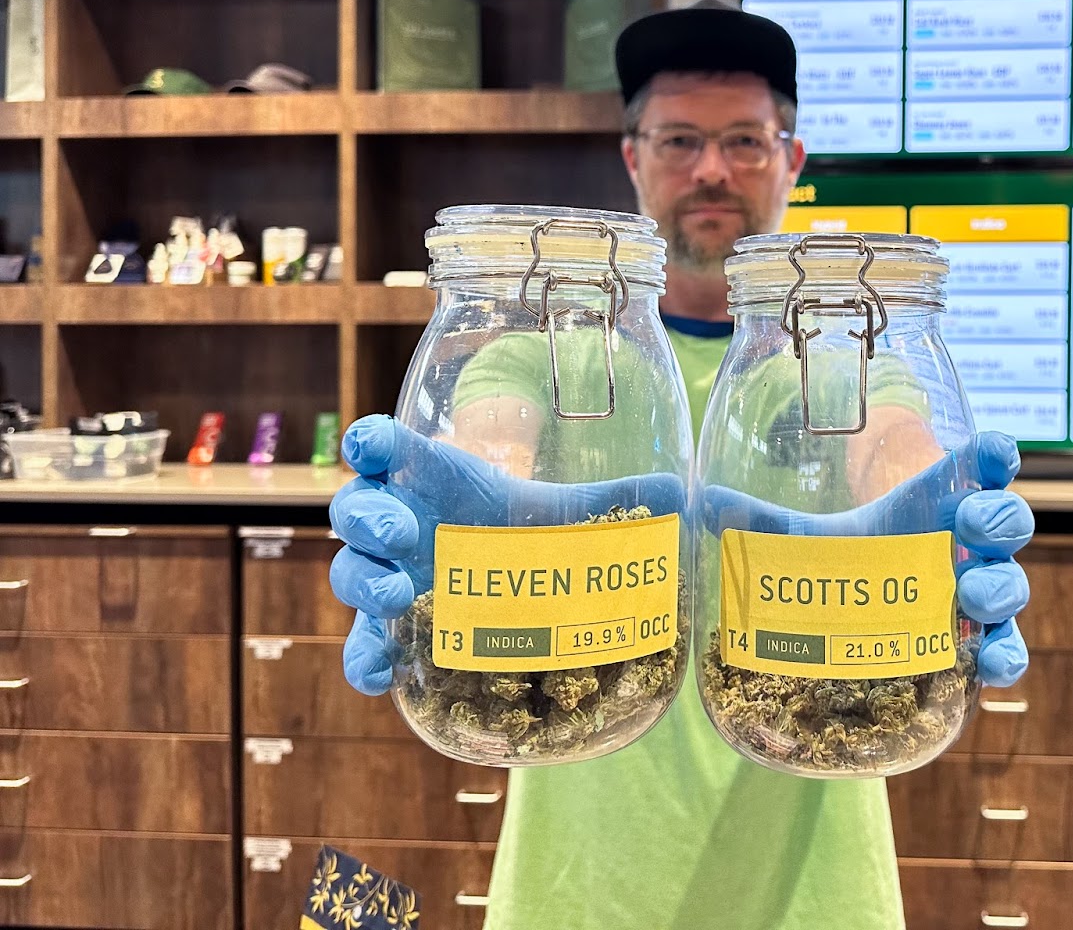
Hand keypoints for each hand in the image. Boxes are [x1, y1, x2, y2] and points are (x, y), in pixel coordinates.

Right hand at [329, 414, 685, 695]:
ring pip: (351, 574)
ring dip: (364, 583)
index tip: (373, 446)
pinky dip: (365, 659)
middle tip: (401, 532)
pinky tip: (384, 671)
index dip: (371, 443)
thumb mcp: (574, 519)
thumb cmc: (535, 539)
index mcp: (434, 481)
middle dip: (369, 517)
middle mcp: (403, 526)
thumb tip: (681, 490)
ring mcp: (390, 579)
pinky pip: (362, 648)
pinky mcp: (391, 634)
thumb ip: (617, 502)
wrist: (522, 594)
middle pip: (357, 510)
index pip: (387, 447)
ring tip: (396, 599)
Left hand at [700, 431, 1032, 686]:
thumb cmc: (839, 558)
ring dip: (1000, 587)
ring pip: (1010, 584)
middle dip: (997, 520)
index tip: (989, 451)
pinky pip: (1004, 650)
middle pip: (1004, 521)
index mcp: (935, 499)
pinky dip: (1005, 658)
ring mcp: (974, 594)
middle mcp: (964, 543)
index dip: (990, 454)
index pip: (978, 463)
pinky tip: (990, 667)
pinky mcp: (973, 646)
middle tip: (969, 526)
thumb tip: (698, 498)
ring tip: (971, 597)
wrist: (852, 615)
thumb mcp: (800, 536)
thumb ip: (756, 518)